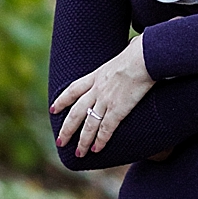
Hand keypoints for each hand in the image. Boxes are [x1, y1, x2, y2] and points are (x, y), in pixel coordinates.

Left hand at [51, 36, 152, 155]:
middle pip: (76, 112)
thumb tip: (134, 44)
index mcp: (97, 75)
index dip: (62, 100)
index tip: (53, 109)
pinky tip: (96, 149)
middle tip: (60, 141)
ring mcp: (106, 100)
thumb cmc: (141, 51)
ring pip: (89, 125)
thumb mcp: (128, 49)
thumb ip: (127, 50)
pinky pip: (106, 129)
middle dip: (67, 128)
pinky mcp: (118, 110)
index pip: (73, 90)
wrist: (144, 58)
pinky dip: (100, 140)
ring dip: (82, 141)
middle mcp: (97, 90)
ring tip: (78, 153)